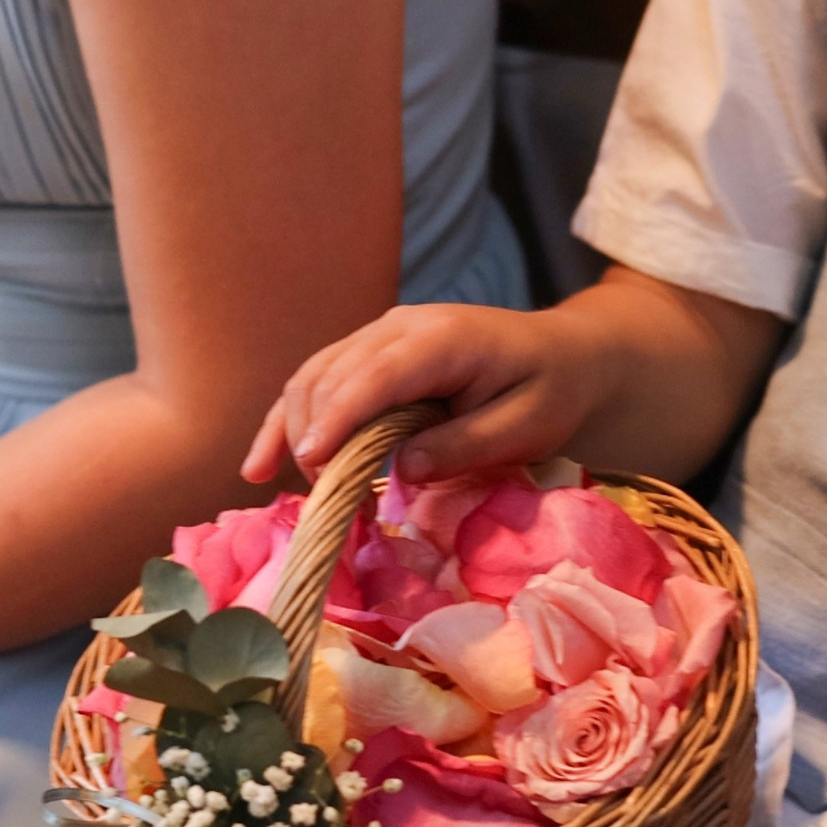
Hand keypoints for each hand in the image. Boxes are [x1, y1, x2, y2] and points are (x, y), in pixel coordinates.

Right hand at [243, 302, 611, 484]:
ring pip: (314, 376)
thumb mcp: (527, 426)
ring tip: (278, 483)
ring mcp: (381, 336)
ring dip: (289, 429)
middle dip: (313, 435)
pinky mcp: (370, 354)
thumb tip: (402, 467)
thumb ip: (466, 444)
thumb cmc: (551, 391)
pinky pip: (318, 381)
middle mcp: (401, 327)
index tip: (313, 460)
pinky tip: (260, 463)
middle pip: (332, 374)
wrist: (565, 356)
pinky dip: (288, 420)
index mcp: (445, 338)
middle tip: (323, 500)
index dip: (341, 415)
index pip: (378, 374)